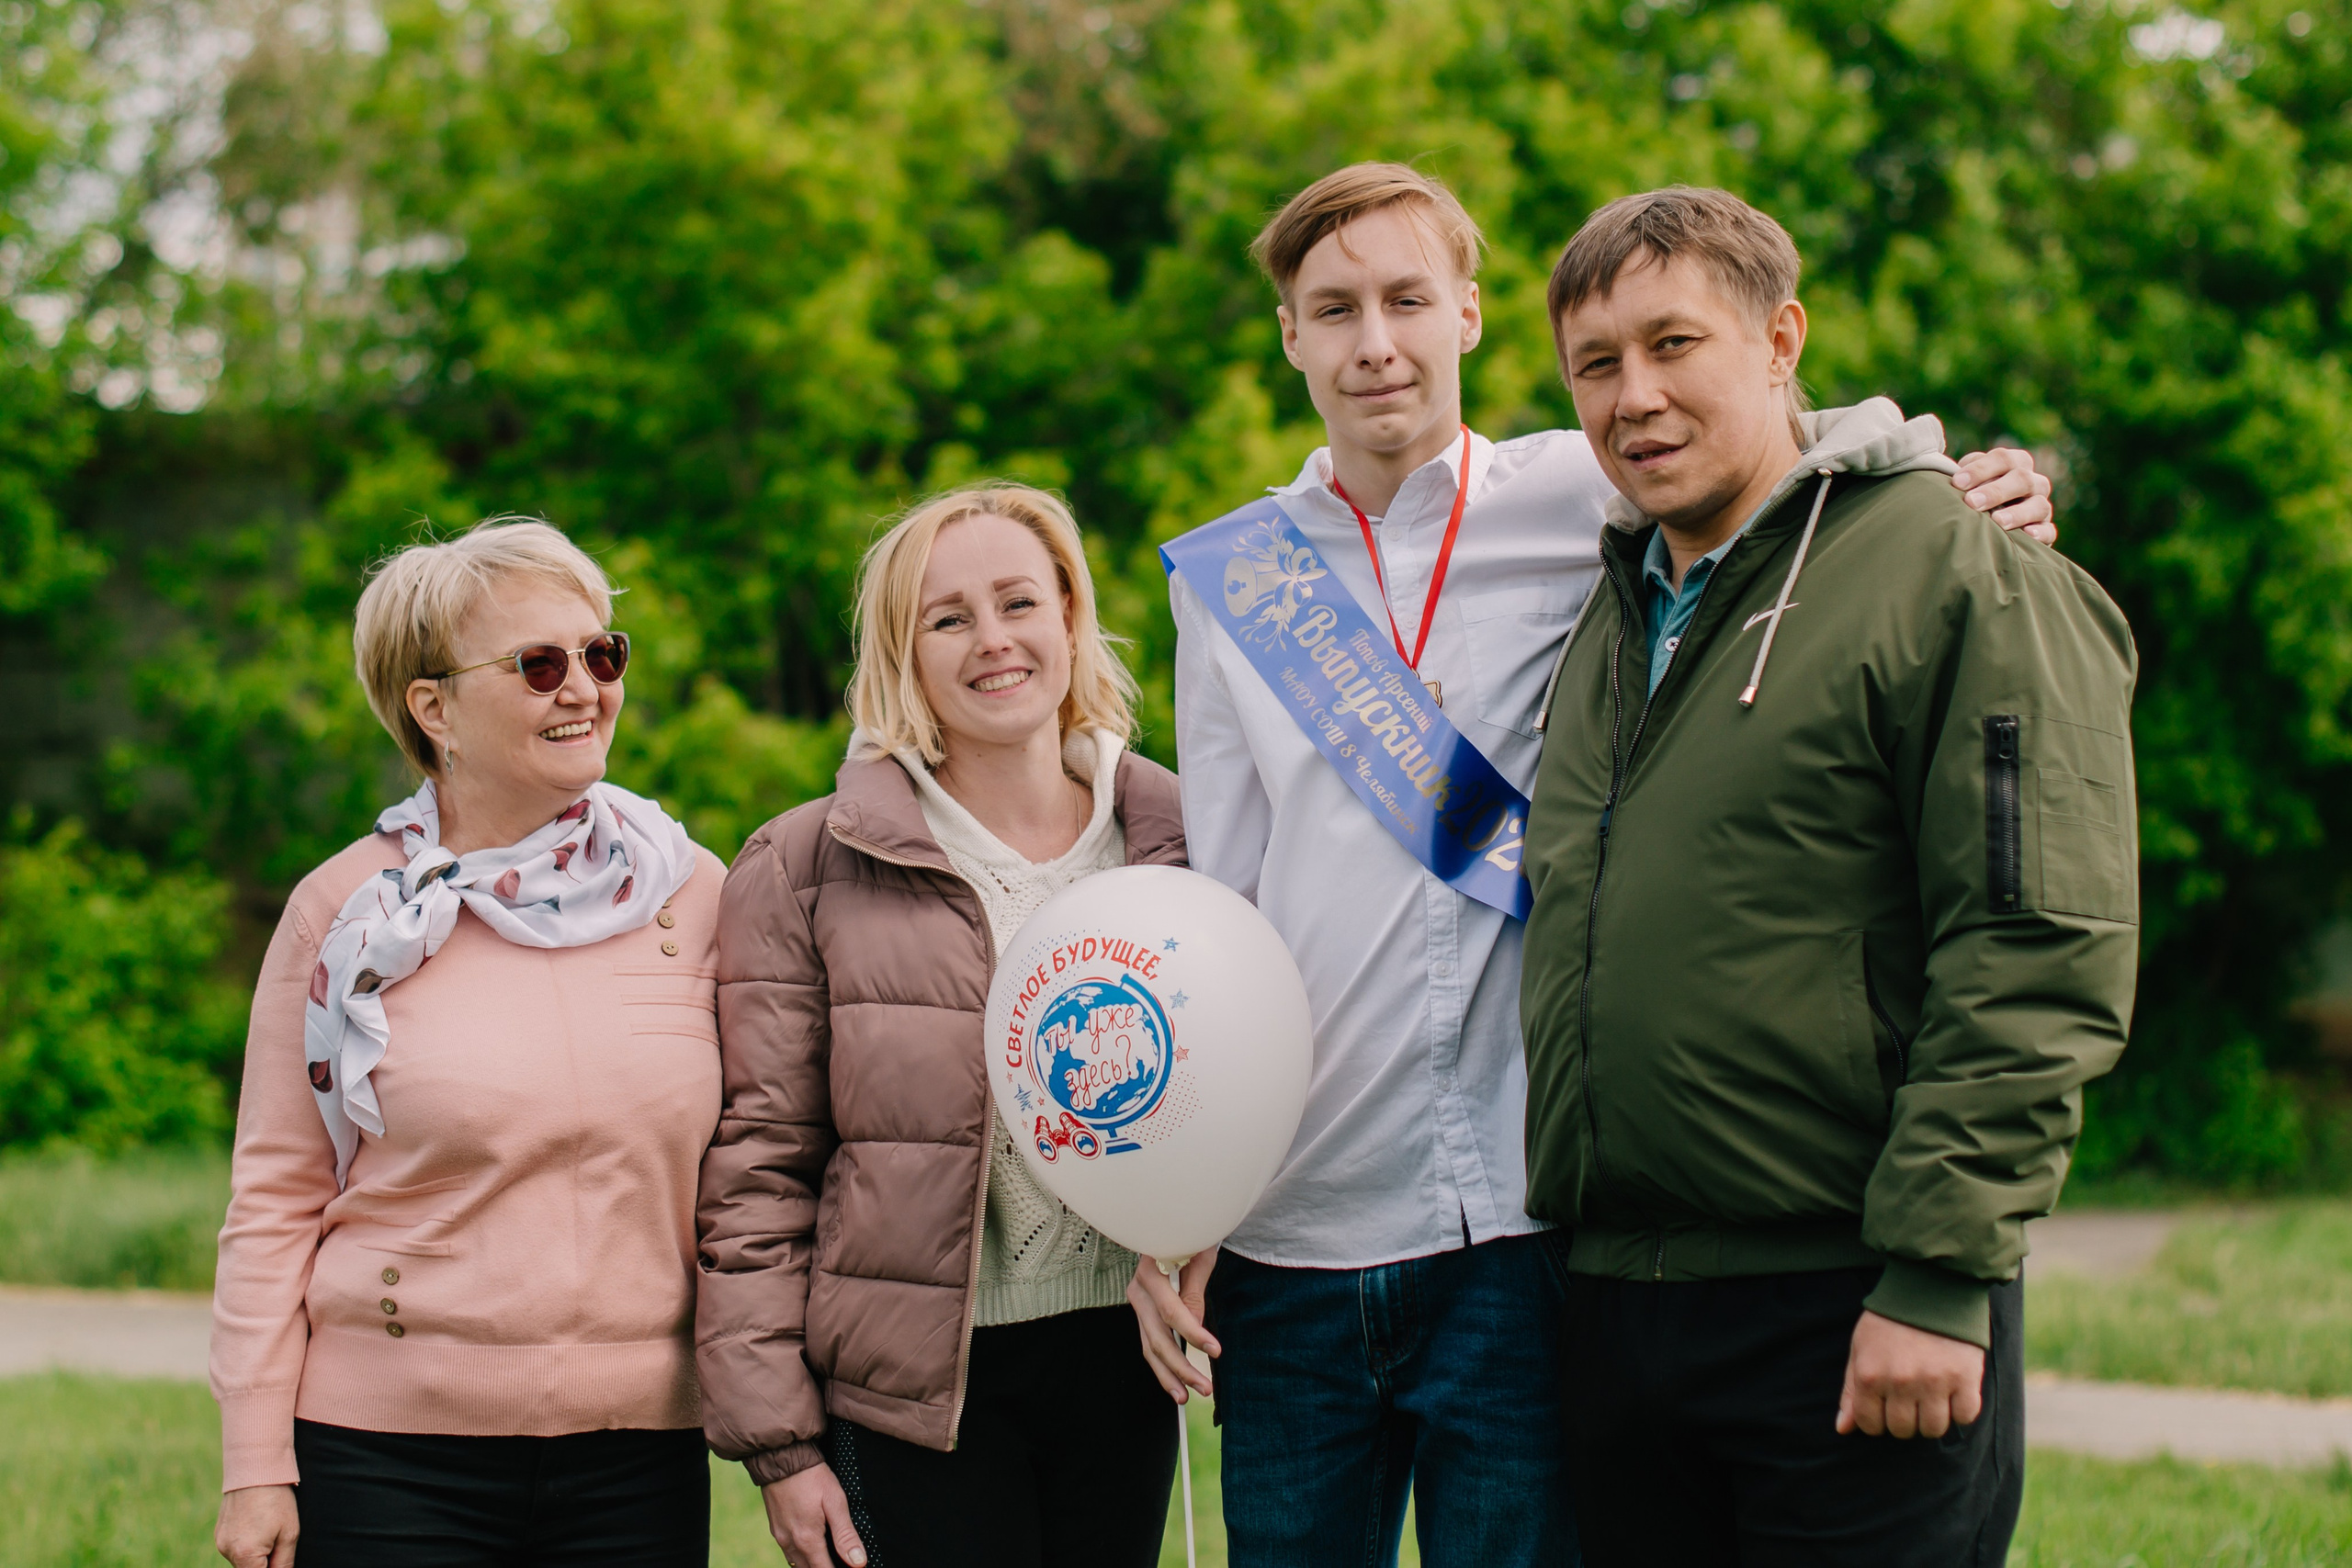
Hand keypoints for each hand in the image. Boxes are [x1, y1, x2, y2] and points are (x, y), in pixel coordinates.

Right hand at [216, 1484, 298, 1567]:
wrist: (255, 1468)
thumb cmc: (276, 1499)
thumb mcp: (289, 1533)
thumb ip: (284, 1563)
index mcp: (245, 1554)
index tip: (278, 1557)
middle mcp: (227, 1551)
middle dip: (265, 1562)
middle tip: (279, 1541)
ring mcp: (220, 1542)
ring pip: (243, 1560)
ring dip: (257, 1553)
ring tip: (269, 1527)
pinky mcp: (219, 1533)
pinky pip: (235, 1548)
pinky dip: (248, 1544)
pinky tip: (259, 1524)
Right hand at [762, 1463, 865, 1567]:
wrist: (782, 1458)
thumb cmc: (812, 1477)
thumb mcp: (835, 1502)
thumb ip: (846, 1535)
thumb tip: (859, 1563)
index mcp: (807, 1540)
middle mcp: (790, 1543)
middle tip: (841, 1562)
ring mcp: (780, 1537)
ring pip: (797, 1564)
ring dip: (812, 1565)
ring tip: (828, 1557)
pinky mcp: (775, 1528)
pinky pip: (788, 1553)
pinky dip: (801, 1556)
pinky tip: (812, 1547)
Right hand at [1129, 1248, 1219, 1402]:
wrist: (1169, 1225)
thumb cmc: (1189, 1234)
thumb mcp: (1198, 1254)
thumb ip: (1194, 1290)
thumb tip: (1195, 1325)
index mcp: (1150, 1271)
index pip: (1172, 1311)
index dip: (1193, 1333)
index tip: (1216, 1351)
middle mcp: (1138, 1290)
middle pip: (1158, 1337)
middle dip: (1182, 1366)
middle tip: (1205, 1388)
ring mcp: (1138, 1303)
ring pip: (1149, 1347)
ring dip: (1170, 1374)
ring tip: (1188, 1397)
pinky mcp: (1143, 1313)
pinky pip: (1150, 1343)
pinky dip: (1162, 1366)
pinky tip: (1175, 1385)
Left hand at [1835, 1309, 1985, 1438]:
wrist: (1929, 1288)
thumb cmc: (1889, 1321)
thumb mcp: (1861, 1349)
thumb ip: (1852, 1390)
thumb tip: (1844, 1429)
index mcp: (1870, 1375)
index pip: (1871, 1425)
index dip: (1877, 1419)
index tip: (1885, 1405)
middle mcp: (1901, 1382)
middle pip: (1903, 1430)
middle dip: (1904, 1419)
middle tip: (1909, 1397)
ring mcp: (1935, 1382)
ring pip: (1934, 1429)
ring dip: (1932, 1418)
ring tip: (1931, 1395)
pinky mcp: (1965, 1378)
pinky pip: (1965, 1416)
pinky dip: (1960, 1410)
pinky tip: (1953, 1391)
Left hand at [1952, 448, 2056, 544]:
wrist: (1987, 526)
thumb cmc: (1972, 497)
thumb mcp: (1968, 483)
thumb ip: (1962, 476)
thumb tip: (1949, 476)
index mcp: (2014, 464)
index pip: (2003, 458)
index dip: (1981, 469)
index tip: (1958, 482)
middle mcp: (2032, 482)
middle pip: (2022, 479)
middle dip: (1996, 490)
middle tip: (1972, 502)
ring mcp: (2040, 506)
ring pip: (2039, 505)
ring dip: (2018, 512)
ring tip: (1997, 522)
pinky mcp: (2045, 530)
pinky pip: (2050, 530)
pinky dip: (2041, 532)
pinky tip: (2028, 535)